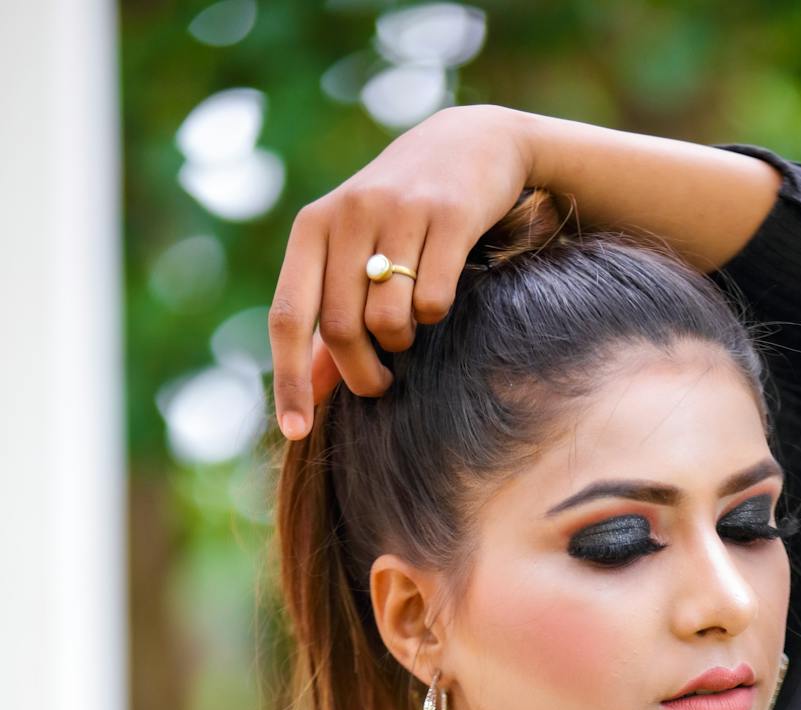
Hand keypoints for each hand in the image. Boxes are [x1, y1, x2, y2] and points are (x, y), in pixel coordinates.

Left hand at [268, 104, 533, 437]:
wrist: (471, 145)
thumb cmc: (403, 214)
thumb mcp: (355, 255)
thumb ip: (328, 322)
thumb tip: (311, 395)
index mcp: (313, 227)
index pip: (288, 317)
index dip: (289, 381)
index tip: (296, 433)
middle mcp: (349, 214)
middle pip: (340, 330)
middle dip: (362, 375)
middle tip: (381, 385)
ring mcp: (399, 212)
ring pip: (388, 321)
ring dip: (403, 343)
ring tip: (410, 331)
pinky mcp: (449, 215)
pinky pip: (434, 301)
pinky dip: (436, 316)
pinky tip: (440, 299)